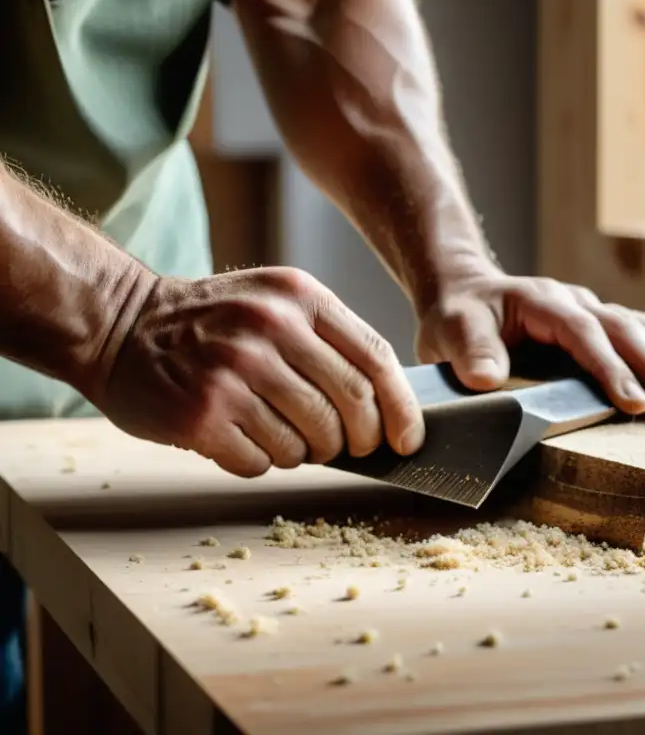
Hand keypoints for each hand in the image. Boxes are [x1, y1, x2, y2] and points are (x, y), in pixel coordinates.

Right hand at [95, 267, 423, 476]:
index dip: (400, 408)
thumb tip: (385, 407)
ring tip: (283, 436)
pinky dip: (261, 462)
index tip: (407, 438)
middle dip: (360, 439)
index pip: (375, 359)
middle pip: (350, 406)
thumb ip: (329, 340)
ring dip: (307, 453)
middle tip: (349, 447)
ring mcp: (234, 372)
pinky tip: (242, 440)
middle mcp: (269, 330)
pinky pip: (262, 462)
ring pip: (308, 442)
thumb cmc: (213, 321)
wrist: (121, 324)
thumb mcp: (277, 302)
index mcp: (299, 297)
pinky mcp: (202, 415)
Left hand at [415, 269, 644, 414]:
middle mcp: (574, 301)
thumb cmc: (455, 315)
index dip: (611, 367)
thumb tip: (485, 379)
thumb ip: (468, 350)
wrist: (462, 290)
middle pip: (624, 331)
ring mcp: (589, 309)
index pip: (584, 334)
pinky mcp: (596, 322)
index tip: (634, 402)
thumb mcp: (449, 329)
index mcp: (542, 302)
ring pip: (641, 331)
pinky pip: (641, 331)